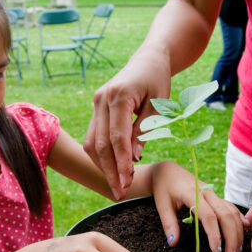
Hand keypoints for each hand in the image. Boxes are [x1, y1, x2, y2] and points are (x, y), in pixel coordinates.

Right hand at [84, 56, 170, 199]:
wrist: (148, 59)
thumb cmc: (158, 80)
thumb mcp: (159, 104)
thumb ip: (145, 130)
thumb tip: (134, 158)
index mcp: (119, 96)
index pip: (117, 137)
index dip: (121, 162)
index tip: (127, 181)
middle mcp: (101, 99)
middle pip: (100, 143)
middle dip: (110, 170)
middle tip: (120, 191)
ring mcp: (95, 103)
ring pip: (92, 142)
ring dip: (103, 166)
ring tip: (117, 185)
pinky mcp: (95, 108)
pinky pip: (93, 137)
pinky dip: (101, 156)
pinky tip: (112, 169)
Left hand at [150, 161, 245, 251]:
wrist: (167, 170)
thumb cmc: (163, 187)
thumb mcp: (161, 205)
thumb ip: (168, 223)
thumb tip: (172, 243)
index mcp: (192, 193)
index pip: (208, 216)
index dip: (214, 234)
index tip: (217, 251)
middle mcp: (206, 192)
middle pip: (225, 215)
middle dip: (231, 236)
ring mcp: (213, 193)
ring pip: (231, 211)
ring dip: (237, 230)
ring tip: (238, 249)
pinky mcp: (215, 195)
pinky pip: (230, 206)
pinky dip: (239, 218)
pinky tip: (245, 228)